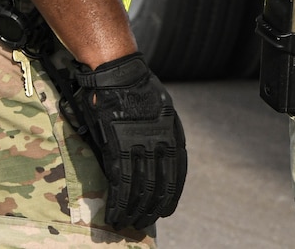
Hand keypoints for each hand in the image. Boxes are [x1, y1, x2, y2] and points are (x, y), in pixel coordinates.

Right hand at [67, 52, 188, 228]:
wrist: (117, 70)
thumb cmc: (135, 86)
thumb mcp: (160, 107)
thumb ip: (159, 132)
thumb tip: (155, 156)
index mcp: (172, 131)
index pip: (177, 170)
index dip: (172, 193)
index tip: (167, 208)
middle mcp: (160, 139)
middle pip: (161, 183)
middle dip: (153, 207)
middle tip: (144, 222)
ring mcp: (139, 143)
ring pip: (142, 186)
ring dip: (135, 210)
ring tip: (129, 223)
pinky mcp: (118, 146)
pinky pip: (121, 181)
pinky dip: (119, 202)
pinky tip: (116, 214)